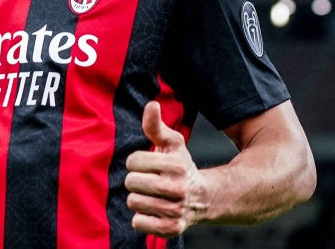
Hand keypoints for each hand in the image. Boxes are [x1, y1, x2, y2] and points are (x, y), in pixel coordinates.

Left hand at [124, 101, 206, 237]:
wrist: (203, 198)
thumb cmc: (181, 166)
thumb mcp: (172, 143)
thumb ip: (156, 125)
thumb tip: (151, 104)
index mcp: (176, 165)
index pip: (133, 161)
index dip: (137, 161)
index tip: (148, 164)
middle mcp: (177, 188)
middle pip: (131, 182)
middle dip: (136, 180)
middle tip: (149, 180)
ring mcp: (175, 210)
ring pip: (133, 202)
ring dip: (138, 199)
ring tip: (152, 195)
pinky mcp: (171, 229)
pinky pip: (138, 223)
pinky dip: (142, 218)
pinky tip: (153, 210)